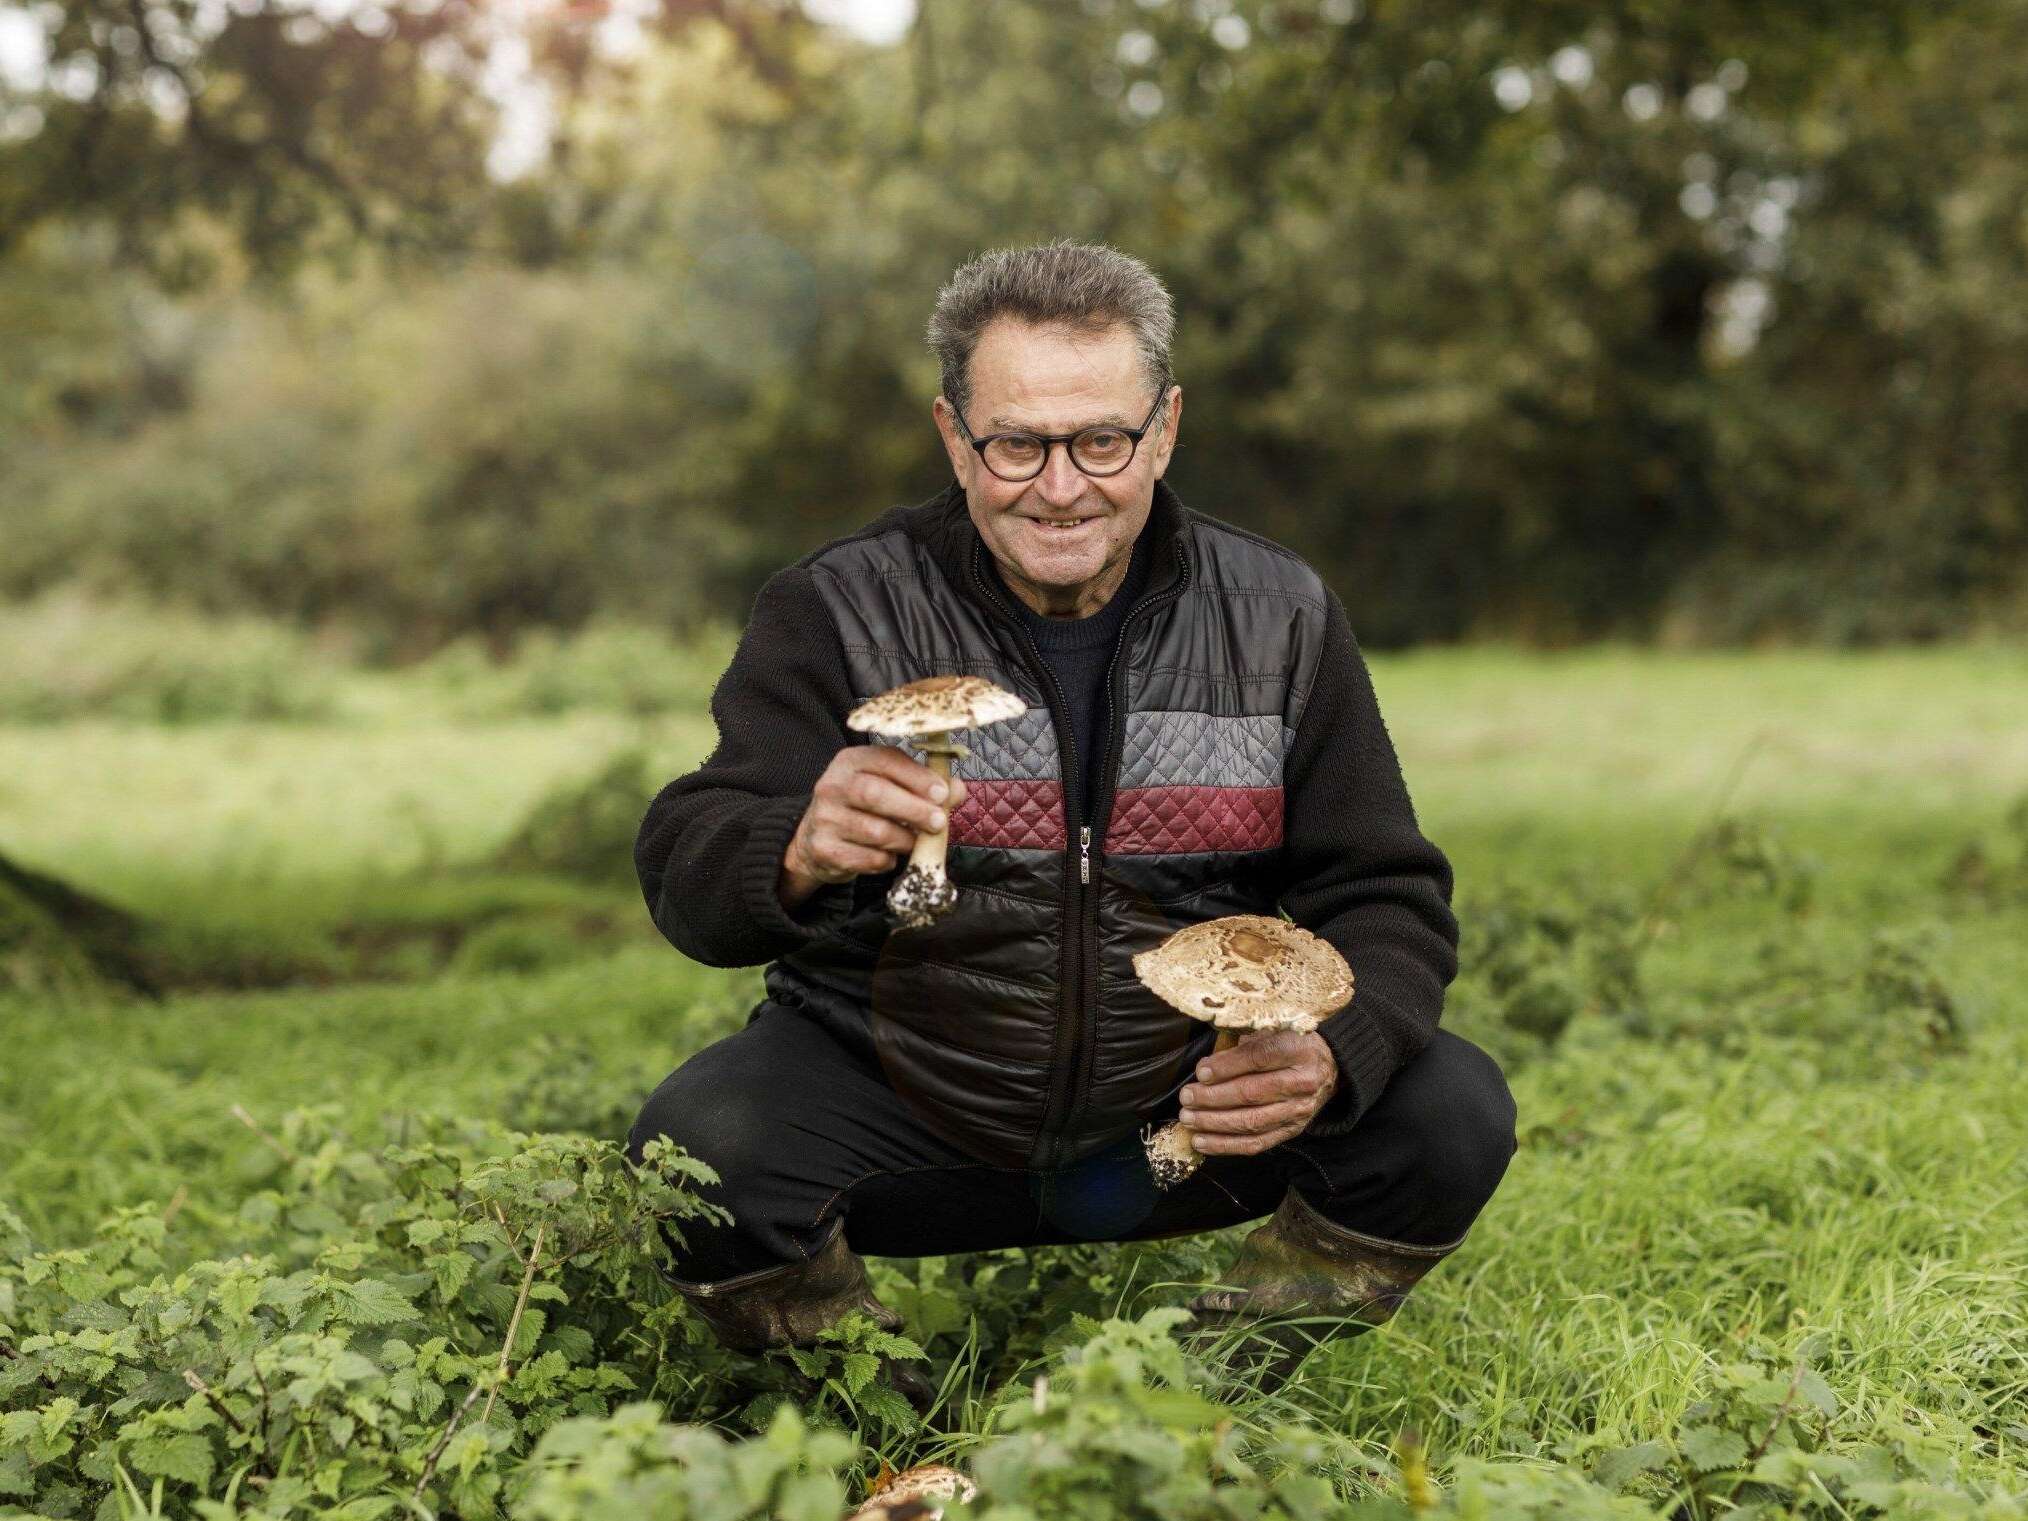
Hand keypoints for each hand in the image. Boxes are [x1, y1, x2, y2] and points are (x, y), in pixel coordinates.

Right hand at [780, 745, 968, 906]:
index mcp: (851, 761)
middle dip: (914, 810)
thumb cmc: (863, 807)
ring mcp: (824, 818)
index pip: (885, 760)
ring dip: (904, 840)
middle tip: (938, 822)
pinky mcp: (824, 849)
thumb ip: (923, 785)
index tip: (942, 793)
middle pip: (875, 794)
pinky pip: (867, 858)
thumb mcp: (889, 787)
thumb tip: (956, 790)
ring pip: (874, 831)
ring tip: (914, 841)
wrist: (816, 839)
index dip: (917, 777)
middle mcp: (832, 785)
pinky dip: (887, 860)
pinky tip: (889, 856)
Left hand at [1176, 1029, 1338, 1155]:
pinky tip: (1201, 1142)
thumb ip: (1246, 1042)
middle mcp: (1302, 1082)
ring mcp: (1298, 1111)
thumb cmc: (1292, 1043)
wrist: (1329, 1067)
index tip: (1201, 1071)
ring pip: (1251, 1122)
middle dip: (1213, 1097)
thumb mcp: (1275, 1029)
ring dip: (1214, 1123)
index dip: (1227, 1065)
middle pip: (1252, 1093)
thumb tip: (1208, 1066)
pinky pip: (1256, 1143)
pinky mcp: (1293, 1131)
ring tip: (1188, 1119)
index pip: (1260, 1057)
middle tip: (1187, 1097)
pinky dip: (1226, 1145)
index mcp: (1298, 1050)